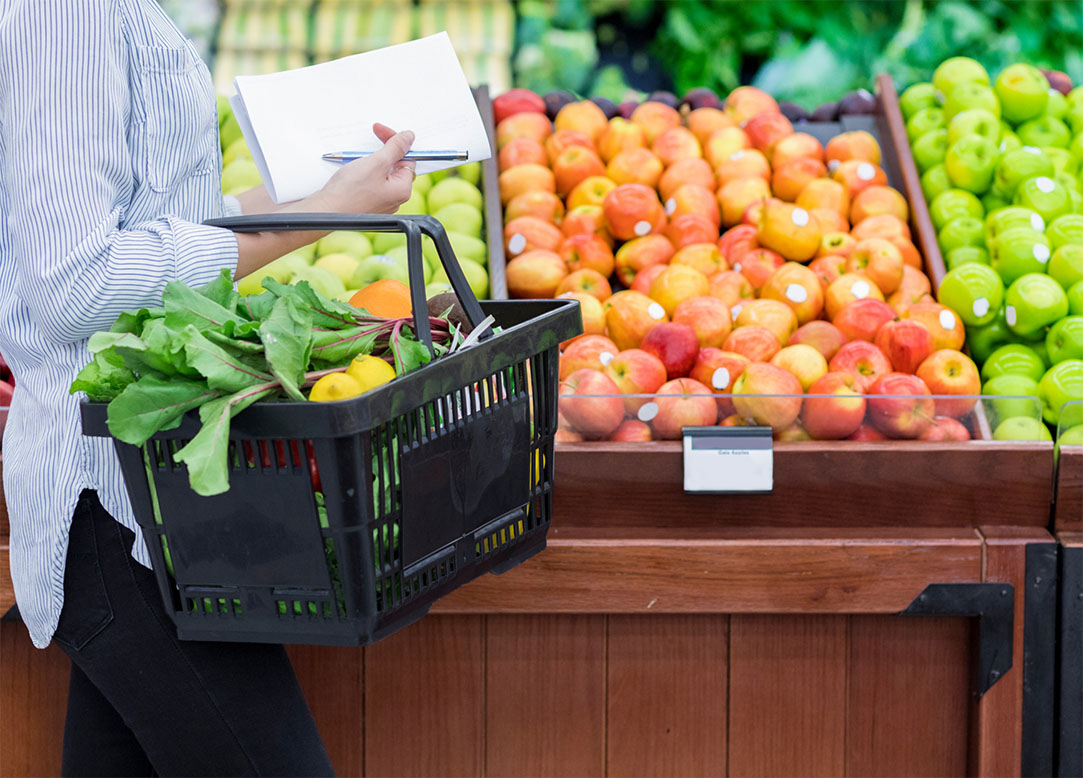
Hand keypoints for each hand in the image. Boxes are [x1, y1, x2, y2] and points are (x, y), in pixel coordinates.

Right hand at [232, 125, 414, 279]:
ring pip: (381, 174)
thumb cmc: (350, 190)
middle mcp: (394, 199)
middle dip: (383, 150)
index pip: (407, 159)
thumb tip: (410, 137)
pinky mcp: (366, 203)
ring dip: (371, 160)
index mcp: (402, 190)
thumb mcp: (376, 162)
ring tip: (357, 157)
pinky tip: (352, 169)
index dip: (395, 142)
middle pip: (394, 166)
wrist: (325, 212)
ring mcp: (380, 203)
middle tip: (370, 138)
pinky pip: (370, 182)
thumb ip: (395, 148)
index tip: (380, 131)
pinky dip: (363, 171)